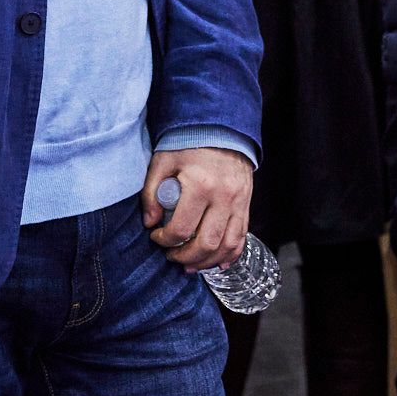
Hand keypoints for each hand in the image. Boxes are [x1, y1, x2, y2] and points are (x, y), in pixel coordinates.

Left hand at [142, 146, 252, 270]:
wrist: (222, 130)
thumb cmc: (189, 144)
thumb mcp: (163, 160)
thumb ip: (152, 191)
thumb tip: (149, 223)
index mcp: (200, 185)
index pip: (181, 228)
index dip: (165, 240)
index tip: (156, 237)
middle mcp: (223, 197)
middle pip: (206, 243)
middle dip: (185, 257)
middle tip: (171, 256)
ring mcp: (239, 202)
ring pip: (226, 246)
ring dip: (207, 262)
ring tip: (190, 265)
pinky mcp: (247, 204)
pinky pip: (241, 238)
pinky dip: (230, 255)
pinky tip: (217, 263)